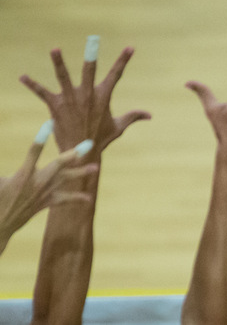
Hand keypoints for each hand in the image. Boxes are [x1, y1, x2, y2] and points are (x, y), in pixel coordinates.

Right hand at [0, 121, 97, 253]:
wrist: (2, 224)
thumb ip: (2, 174)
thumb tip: (10, 168)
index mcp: (23, 174)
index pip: (34, 151)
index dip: (42, 137)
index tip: (50, 123)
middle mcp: (37, 182)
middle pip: (59, 165)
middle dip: (74, 154)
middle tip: (89, 144)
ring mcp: (44, 193)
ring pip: (66, 180)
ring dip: (81, 173)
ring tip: (96, 167)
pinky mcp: (47, 202)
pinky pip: (64, 200)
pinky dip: (76, 198)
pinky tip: (88, 198)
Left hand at [19, 36, 151, 156]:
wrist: (81, 153)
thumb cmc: (100, 139)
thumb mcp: (119, 127)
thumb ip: (133, 116)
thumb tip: (150, 115)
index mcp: (103, 97)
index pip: (116, 74)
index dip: (124, 60)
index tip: (130, 47)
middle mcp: (87, 95)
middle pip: (89, 71)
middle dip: (91, 56)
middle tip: (93, 40)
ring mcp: (70, 99)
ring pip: (64, 77)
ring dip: (58, 63)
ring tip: (55, 49)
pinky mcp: (56, 106)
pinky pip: (42, 93)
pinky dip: (32, 85)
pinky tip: (22, 77)